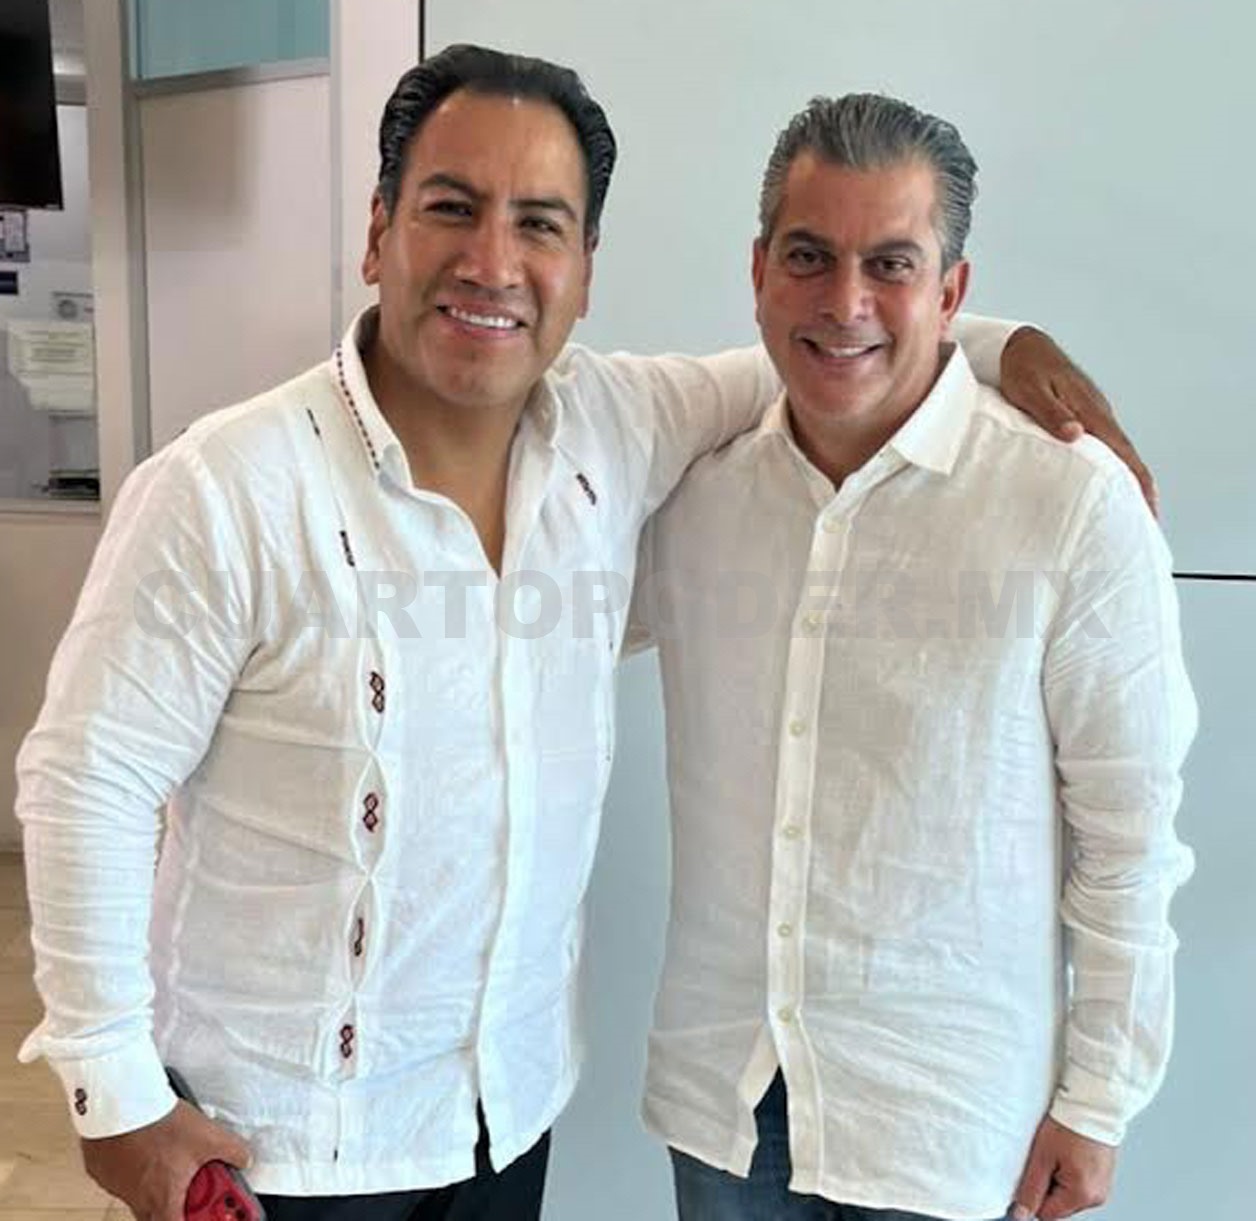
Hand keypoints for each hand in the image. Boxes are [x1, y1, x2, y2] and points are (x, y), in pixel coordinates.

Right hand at [81, 1100, 252, 1220]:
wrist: (121, 1103)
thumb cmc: (160, 1124)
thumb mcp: (209, 1137)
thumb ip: (232, 1151)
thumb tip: (244, 1159)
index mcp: (163, 1199)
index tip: (207, 1214)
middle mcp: (137, 1200)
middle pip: (158, 1216)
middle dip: (177, 1205)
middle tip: (193, 1188)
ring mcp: (117, 1186)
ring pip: (139, 1197)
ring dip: (157, 1185)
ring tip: (170, 1159)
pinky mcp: (104, 1171)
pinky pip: (123, 1179)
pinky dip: (137, 1169)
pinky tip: (148, 1147)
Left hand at [1000, 327, 1156, 515]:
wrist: (1019, 344)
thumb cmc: (1021, 368)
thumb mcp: (1030, 391)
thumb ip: (1051, 413)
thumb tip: (1076, 435)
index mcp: (1090, 410)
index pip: (1123, 452)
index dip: (1139, 482)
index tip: (1150, 509)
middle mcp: (1097, 413)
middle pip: (1127, 457)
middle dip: (1139, 490)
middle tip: (1145, 523)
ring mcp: (1092, 414)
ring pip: (1115, 453)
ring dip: (1125, 480)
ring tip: (1128, 512)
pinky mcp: (1081, 415)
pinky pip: (1102, 445)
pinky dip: (1109, 466)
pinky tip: (1104, 483)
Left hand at [1010, 1115, 1116, 1219]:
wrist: (1093, 1105)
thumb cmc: (1069, 1124)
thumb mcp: (1042, 1156)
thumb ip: (1031, 1188)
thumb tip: (1020, 1213)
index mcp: (1082, 1194)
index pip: (1046, 1214)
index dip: (1032, 1196)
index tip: (1027, 1176)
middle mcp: (1096, 1196)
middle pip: (1058, 1205)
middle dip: (1046, 1185)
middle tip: (1046, 1158)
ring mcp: (1102, 1188)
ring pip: (1067, 1194)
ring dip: (1057, 1178)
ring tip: (1059, 1153)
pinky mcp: (1103, 1178)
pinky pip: (1079, 1184)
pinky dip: (1069, 1172)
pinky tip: (1068, 1153)